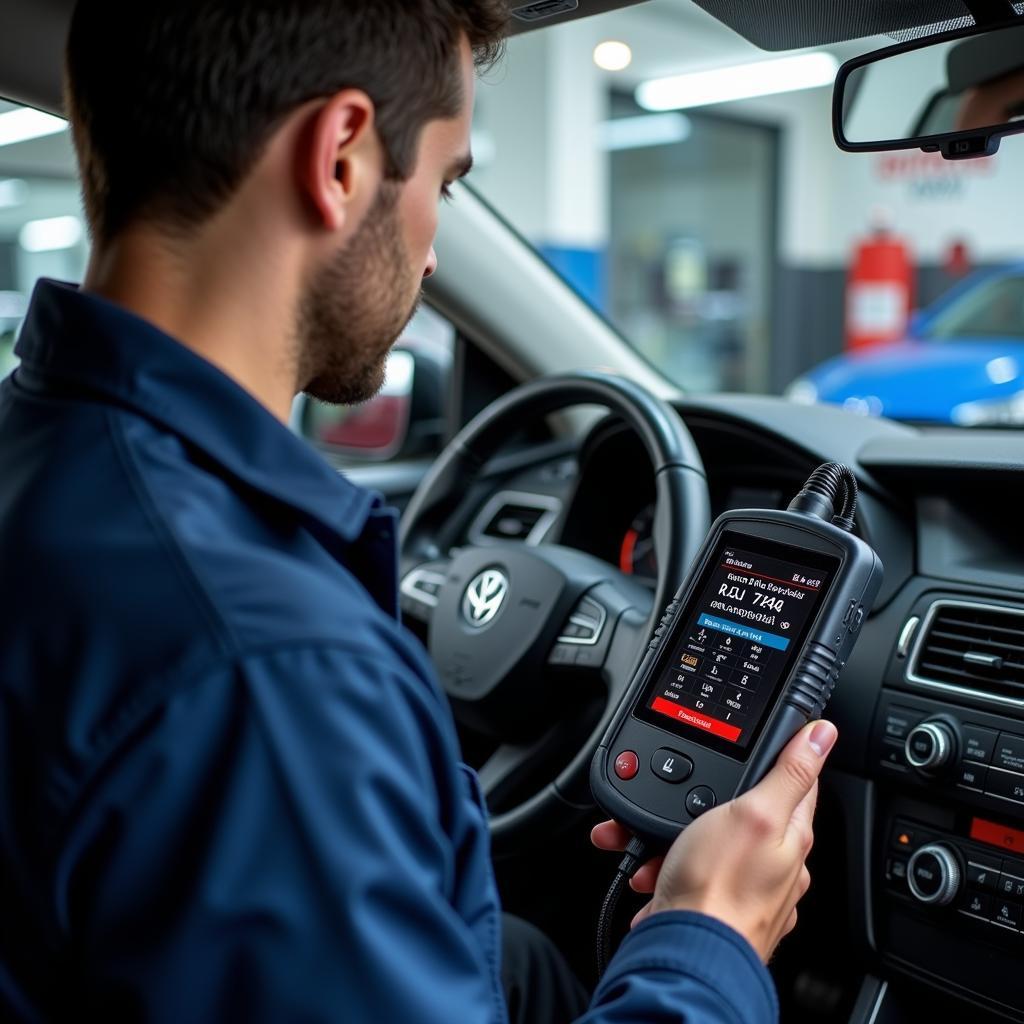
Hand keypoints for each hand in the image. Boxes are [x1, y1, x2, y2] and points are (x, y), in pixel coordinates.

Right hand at [592, 719, 836, 961]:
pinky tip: (650, 869)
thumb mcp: (755, 813)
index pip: (796, 781)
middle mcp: (773, 862)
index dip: (780, 754)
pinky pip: (684, 872)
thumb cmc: (721, 889)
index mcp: (791, 834)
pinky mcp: (709, 904)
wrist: (684, 953)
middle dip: (702, 800)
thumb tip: (824, 734)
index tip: (763, 740)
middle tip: (676, 796)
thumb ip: (789, 773)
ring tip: (650, 838)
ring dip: (672, 835)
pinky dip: (662, 866)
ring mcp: (741, 886)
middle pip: (741, 810)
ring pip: (704, 841)